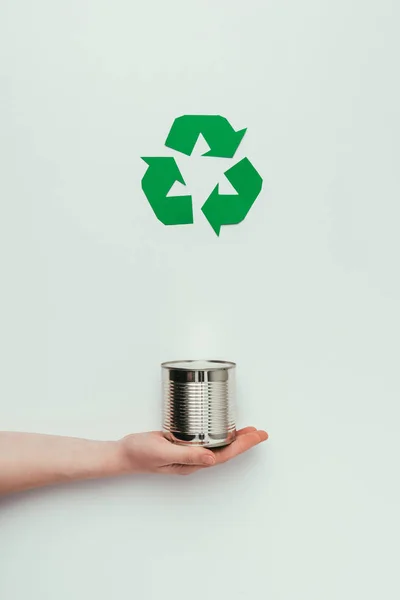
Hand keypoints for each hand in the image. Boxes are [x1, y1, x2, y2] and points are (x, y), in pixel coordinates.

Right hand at [119, 426, 267, 475]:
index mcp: (192, 463)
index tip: (258, 434)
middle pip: (226, 450)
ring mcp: (188, 452)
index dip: (243, 444)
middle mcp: (193, 459)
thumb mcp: (162, 452)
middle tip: (261, 431)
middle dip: (245, 441)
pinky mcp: (181, 443)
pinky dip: (218, 433)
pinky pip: (206, 439)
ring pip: (218, 445)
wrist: (122, 453)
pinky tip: (221, 427)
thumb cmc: (139, 453)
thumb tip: (211, 459)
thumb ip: (186, 455)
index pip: (224, 454)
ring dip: (235, 438)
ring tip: (249, 430)